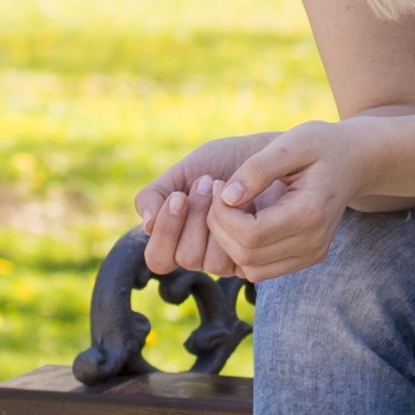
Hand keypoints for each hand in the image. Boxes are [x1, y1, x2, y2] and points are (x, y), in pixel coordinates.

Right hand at [136, 132, 277, 279]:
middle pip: (183, 258)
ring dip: (216, 220)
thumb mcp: (184, 171)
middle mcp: (201, 254)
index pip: (158, 259)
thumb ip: (156, 194)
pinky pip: (237, 258)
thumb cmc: (224, 162)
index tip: (179, 196)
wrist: (268, 153)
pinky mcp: (255, 258)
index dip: (166, 232)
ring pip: (210, 262)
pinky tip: (246, 200)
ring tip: (225, 186)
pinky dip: (238, 226)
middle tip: (207, 182)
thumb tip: (147, 225)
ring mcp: (228, 259)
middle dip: (195, 218)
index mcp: (177, 238)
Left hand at [202, 116, 380, 283]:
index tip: (218, 185)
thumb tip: (227, 197)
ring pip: (251, 270)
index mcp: (310, 214)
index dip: (222, 214)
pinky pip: (260, 270)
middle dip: (221, 227)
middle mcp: (313, 243)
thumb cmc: (321, 146)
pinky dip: (243, 250)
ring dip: (229, 243)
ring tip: (231, 209)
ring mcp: (311, 255)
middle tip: (219, 195)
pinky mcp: (305, 259)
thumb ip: (258, 169)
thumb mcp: (291, 143)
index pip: (251, 234)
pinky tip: (245, 220)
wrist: (353, 161)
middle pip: (247, 256)